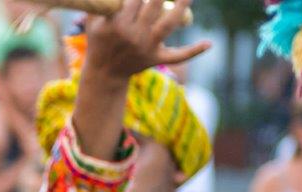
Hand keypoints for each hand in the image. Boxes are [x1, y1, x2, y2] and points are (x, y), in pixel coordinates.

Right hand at [84, 0, 208, 82]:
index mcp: (116, 24)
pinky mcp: (156, 59)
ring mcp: (146, 47)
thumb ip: (97, 0)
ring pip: (168, 24)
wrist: (104, 74)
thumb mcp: (92, 20)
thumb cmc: (99, 40)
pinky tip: (209, 43)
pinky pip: (177, 56)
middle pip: (154, 5)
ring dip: (182, 8)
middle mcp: (133, 35)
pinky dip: (193, 51)